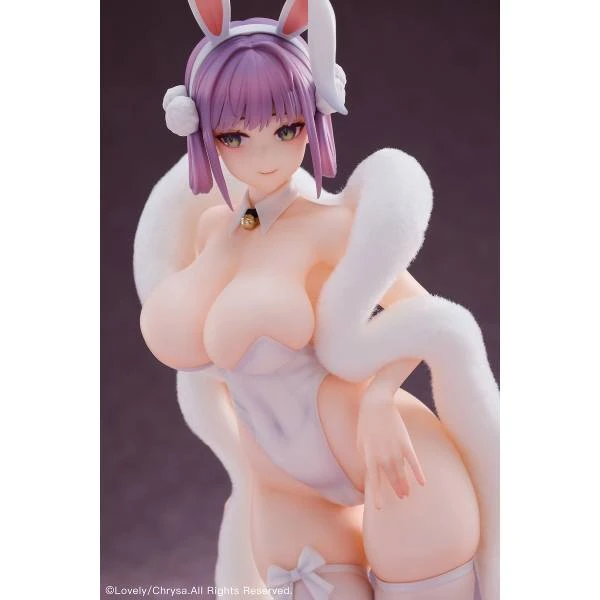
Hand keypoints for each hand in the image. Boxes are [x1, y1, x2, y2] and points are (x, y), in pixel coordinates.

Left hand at [357, 387, 425, 508]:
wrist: (376, 403)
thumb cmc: (366, 423)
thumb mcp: (360, 441)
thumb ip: (364, 457)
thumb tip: (369, 472)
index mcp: (369, 456)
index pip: (373, 480)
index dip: (376, 495)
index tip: (379, 508)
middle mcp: (383, 456)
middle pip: (391, 478)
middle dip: (396, 489)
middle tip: (402, 497)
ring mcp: (395, 450)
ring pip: (402, 473)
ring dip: (405, 484)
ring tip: (407, 493)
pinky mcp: (405, 442)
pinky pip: (413, 462)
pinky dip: (418, 473)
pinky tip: (422, 482)